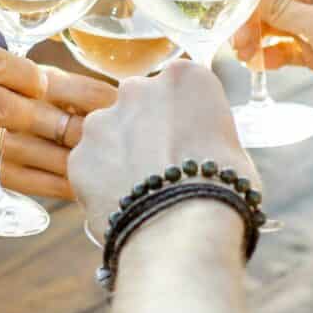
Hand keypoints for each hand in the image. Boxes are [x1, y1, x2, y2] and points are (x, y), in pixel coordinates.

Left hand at [71, 60, 253, 221]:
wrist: (181, 233)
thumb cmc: (220, 193)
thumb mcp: (233, 151)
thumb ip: (207, 136)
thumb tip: (201, 148)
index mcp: (185, 78)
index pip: (181, 87)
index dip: (185, 118)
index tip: (189, 140)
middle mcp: (139, 88)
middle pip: (140, 103)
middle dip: (148, 129)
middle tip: (162, 166)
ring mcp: (103, 120)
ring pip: (110, 133)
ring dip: (121, 154)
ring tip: (141, 191)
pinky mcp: (80, 155)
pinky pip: (91, 165)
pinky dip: (102, 181)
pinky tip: (122, 204)